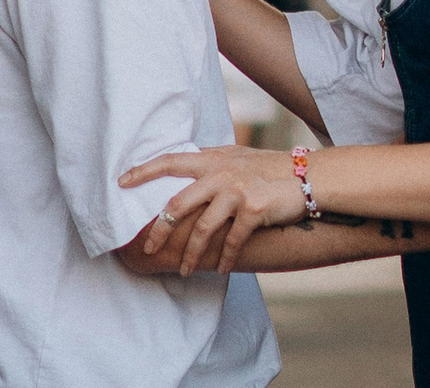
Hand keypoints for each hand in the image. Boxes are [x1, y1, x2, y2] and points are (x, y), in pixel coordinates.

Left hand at [120, 145, 302, 274]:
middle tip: (148, 249)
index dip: (144, 170)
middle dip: (159, 230)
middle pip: (178, 203)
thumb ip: (213, 163)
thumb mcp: (238, 158)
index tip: (121, 182)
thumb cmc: (269, 169)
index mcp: (213, 159)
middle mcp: (222, 173)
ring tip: (185, 270)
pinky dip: (224, 259)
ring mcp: (237, 191)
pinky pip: (232, 241)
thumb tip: (185, 167)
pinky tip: (220, 270)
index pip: (170, 161)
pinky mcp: (254, 209)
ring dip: (191, 255)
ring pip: (202, 228)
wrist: (308, 176)